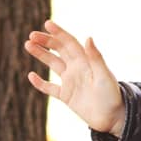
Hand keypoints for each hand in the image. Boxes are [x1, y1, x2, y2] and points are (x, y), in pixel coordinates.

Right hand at [26, 20, 124, 135]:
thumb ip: (95, 57)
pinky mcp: (66, 96)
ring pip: (52, 64)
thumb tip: (88, 37)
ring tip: (28, 45)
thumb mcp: (104, 75)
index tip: (47, 23)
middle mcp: (77, 68)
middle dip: (46, 41)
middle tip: (31, 36)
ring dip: (41, 55)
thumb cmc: (111, 94)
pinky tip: (31, 75)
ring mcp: (71, 81)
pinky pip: (50, 88)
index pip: (69, 42)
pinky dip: (40, 82)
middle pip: (59, 50)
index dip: (59, 33)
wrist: (112, 117)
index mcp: (85, 60)